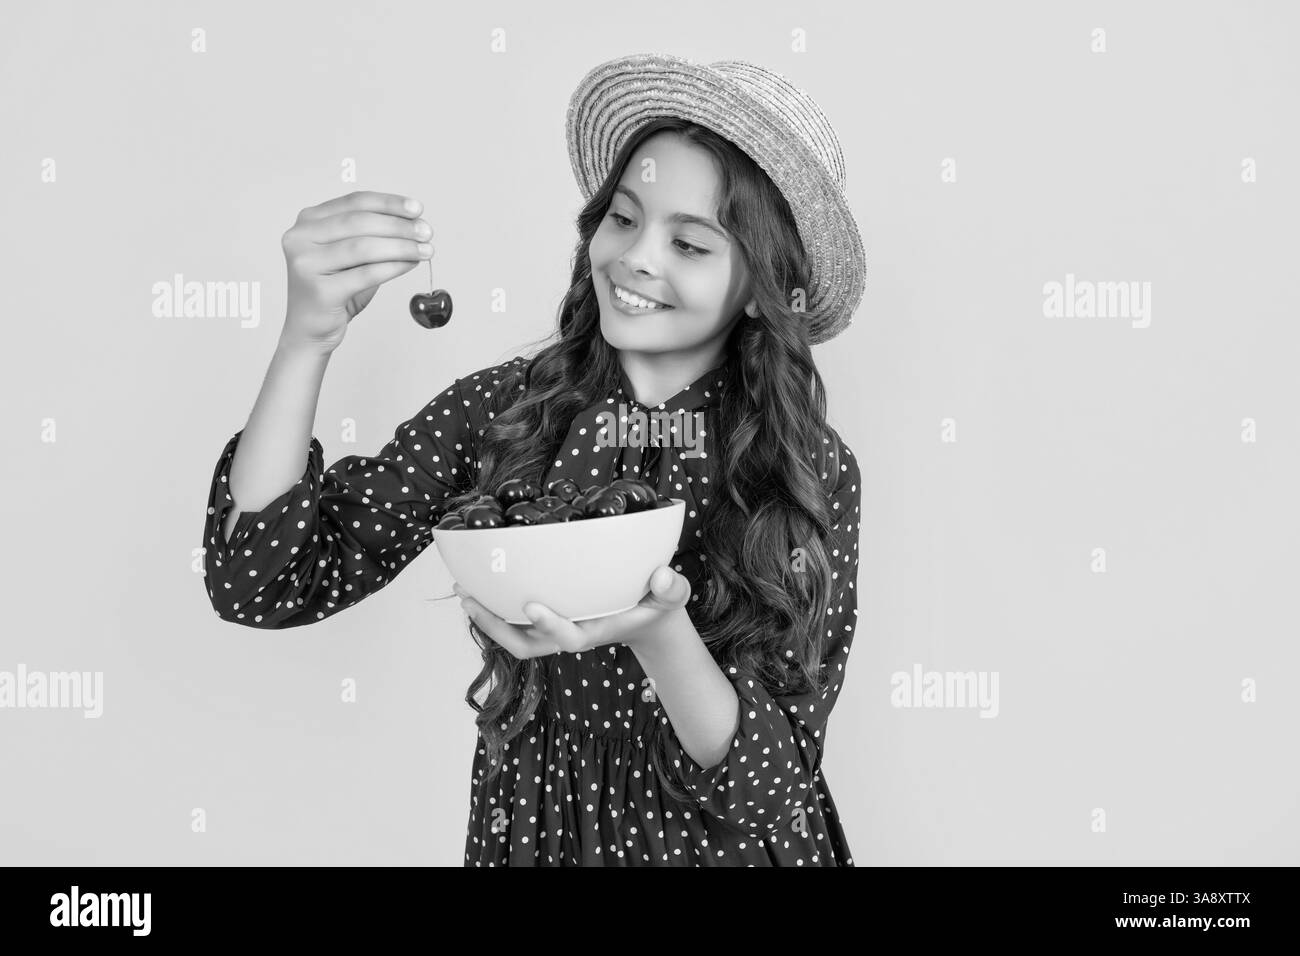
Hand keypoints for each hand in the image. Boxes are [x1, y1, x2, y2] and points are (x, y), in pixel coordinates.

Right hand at [280, 190, 433, 352]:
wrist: (310, 329)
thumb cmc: (334, 290)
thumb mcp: (351, 256)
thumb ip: (372, 236)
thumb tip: (413, 224)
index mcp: (308, 221)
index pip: (354, 202)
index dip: (389, 203)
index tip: (417, 208)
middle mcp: (300, 238)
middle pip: (360, 222)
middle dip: (399, 225)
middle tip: (426, 232)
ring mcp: (306, 264)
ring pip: (364, 247)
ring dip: (401, 247)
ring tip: (425, 250)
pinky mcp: (319, 290)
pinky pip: (366, 274)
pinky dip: (394, 267)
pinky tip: (411, 264)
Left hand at [454, 566, 691, 658]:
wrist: (648, 619)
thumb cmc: (657, 604)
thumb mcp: (672, 596)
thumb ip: (672, 588)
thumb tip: (663, 575)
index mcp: (596, 631)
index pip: (569, 638)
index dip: (549, 626)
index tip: (531, 604)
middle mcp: (570, 634)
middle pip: (526, 645)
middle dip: (496, 627)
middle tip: (471, 598)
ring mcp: (556, 629)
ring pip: (514, 636)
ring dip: (486, 618)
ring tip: (464, 591)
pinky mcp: (548, 620)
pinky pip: (515, 621)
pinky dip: (495, 606)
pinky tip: (478, 583)